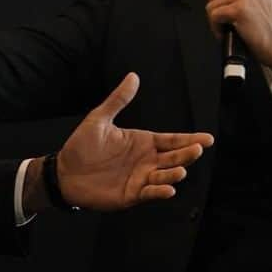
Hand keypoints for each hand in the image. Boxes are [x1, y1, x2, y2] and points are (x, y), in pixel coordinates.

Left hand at [55, 73, 213, 209]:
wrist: (64, 172)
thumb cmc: (81, 146)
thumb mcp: (99, 119)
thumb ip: (118, 100)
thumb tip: (133, 76)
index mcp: (142, 142)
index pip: (171, 140)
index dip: (189, 139)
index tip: (208, 138)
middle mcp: (146, 161)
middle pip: (173, 158)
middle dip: (187, 154)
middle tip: (197, 149)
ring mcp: (140, 178)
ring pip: (164, 176)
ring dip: (174, 174)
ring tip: (180, 169)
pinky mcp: (131, 195)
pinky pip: (149, 193)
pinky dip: (159, 192)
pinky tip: (168, 189)